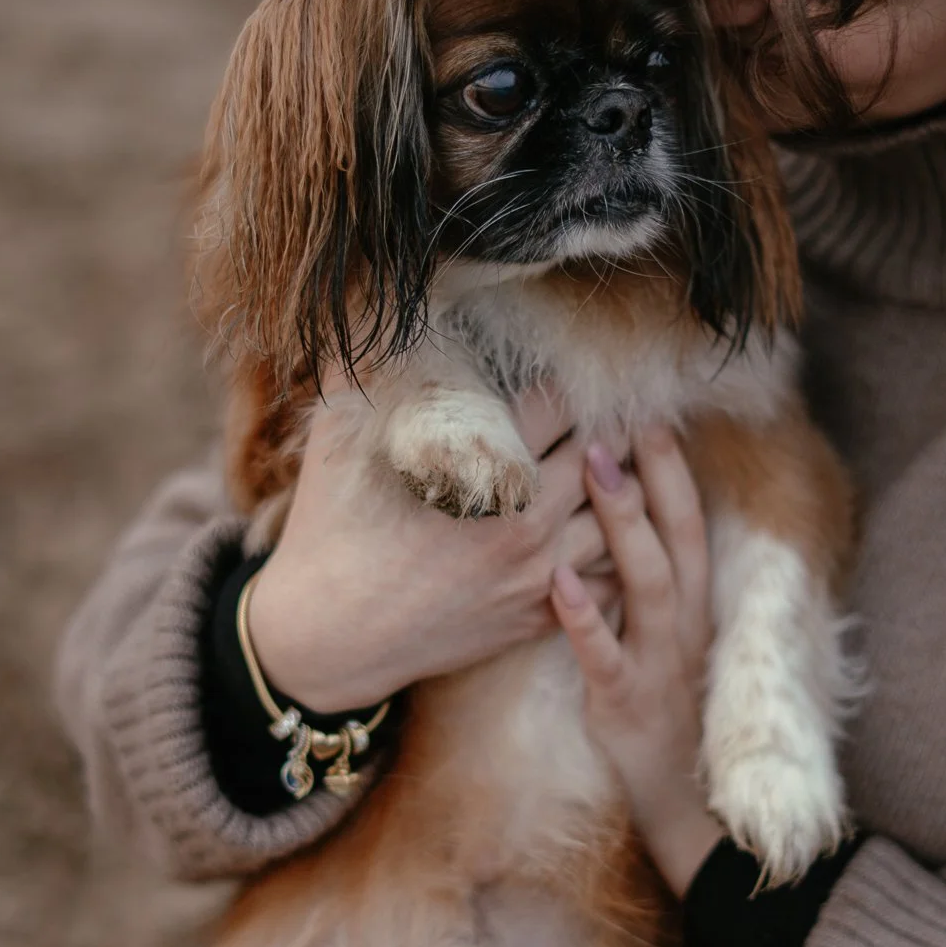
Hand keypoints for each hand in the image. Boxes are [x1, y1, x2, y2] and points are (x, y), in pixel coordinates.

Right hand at [247, 384, 617, 711]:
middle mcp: (524, 521)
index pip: (560, 405)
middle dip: (607, 428)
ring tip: (615, 467)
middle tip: (609, 412)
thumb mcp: (338, 437)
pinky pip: (609, 580)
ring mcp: (536, 574)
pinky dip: (616, 553)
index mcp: (485, 469)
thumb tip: (374, 309)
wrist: (325, 637)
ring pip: (620, 519)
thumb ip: (366, 368)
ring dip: (620, 489)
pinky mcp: (536, 616)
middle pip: (602, 455)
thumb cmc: (330, 528)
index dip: (567, 384)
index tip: (567, 377)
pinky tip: (607, 532)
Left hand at [550, 426, 723, 896]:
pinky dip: (583, 615)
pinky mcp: (626, 701)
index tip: (652, 416)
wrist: (683, 803)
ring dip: (623, 522)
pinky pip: (605, 653)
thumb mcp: (666, 643)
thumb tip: (622, 525)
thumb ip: (651, 588)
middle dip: (655, 476)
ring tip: (595, 470)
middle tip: (625, 420)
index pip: (691, 525)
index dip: (675, 470)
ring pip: (648, 581)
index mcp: (696, 607)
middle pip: (678, 538)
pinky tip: (557, 580)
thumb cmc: (666, 712)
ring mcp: (660, 662)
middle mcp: (687, 626)